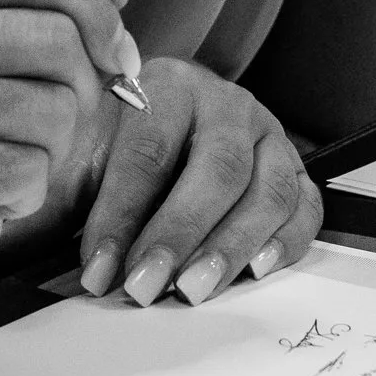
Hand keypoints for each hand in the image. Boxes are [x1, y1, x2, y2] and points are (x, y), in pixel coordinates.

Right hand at [0, 0, 143, 311]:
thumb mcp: (13, 49)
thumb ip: (65, 0)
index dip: (97, 11)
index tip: (114, 51)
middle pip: (56, 38)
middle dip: (81, 88)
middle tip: (52, 120)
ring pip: (53, 106)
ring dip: (55, 145)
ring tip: (13, 154)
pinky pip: (29, 168)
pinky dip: (29, 190)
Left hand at [74, 57, 320, 307]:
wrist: (158, 124)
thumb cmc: (114, 144)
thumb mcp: (84, 150)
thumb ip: (74, 189)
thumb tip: (70, 260)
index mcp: (168, 86)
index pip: (148, 151)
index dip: (120, 215)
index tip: (98, 270)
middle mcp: (227, 104)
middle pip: (219, 168)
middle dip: (180, 233)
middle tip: (146, 286)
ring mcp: (269, 135)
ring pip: (269, 190)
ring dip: (231, 247)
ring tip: (193, 290)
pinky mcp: (296, 170)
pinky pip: (306, 208)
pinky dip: (285, 243)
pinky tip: (255, 272)